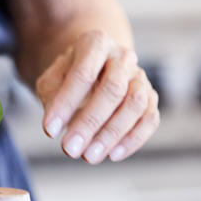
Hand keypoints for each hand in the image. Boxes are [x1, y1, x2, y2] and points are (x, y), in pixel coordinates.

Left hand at [36, 30, 159, 163]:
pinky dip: (133, 139)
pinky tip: (113, 155)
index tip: (50, 131)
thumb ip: (51, 96)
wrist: (92, 69)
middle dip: (90, 123)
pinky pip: (149, 119)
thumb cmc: (66, 77)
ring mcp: (140, 76)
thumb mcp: (51, 79)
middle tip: (70, 149)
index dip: (66, 103)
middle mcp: (123, 57)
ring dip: (112, 134)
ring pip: (135, 105)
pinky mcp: (151, 97)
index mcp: (96, 44)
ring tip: (89, 156)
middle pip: (113, 90)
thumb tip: (55, 125)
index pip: (83, 74)